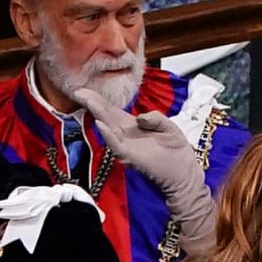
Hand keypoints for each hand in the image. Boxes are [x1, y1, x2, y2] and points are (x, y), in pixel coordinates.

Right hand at [71, 84, 215, 257]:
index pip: (111, 110)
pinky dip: (108, 135)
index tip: (84, 89)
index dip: (99, 99)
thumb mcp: (168, 126)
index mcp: (131, 125)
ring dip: (98, 114)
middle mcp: (124, 134)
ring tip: (87, 101)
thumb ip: (156, 117)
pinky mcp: (130, 157)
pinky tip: (101, 124)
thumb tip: (140, 118)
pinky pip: (116, 145)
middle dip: (92, 103)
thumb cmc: (175, 149)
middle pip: (105, 116)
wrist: (183, 172)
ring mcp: (125, 145)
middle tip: (78, 91)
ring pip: (107, 128)